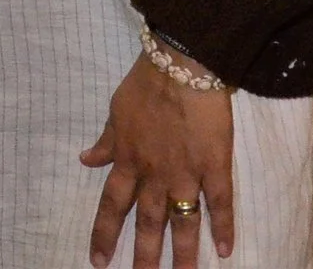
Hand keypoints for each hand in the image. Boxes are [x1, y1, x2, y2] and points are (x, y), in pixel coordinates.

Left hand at [80, 54, 234, 267]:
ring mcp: (186, 172)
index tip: (97, 261)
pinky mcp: (215, 166)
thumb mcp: (114, 112)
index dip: (104, 234)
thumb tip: (85, 160)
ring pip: (182, 222)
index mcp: (127, 160)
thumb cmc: (145, 85)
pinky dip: (223, 227)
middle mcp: (154, 173)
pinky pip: (220, 203)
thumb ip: (105, 141)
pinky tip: (227, 250)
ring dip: (182, 253)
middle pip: (147, 223)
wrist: (180, 64)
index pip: (111, 205)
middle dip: (143, 256)